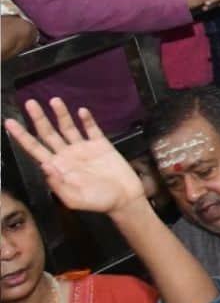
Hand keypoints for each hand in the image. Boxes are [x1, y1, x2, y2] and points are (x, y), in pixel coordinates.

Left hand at [4, 100, 144, 216]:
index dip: (21, 136)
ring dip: (60, 114)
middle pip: (48, 133)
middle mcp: (67, 155)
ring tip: (54, 101)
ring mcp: (83, 148)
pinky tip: (82, 112)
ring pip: (67, 127)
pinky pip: (92, 129)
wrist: (125, 198)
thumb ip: (59, 184)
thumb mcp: (76, 199)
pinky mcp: (101, 145)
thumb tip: (45, 165)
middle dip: (38, 119)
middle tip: (30, 103)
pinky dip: (87, 120)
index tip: (10, 123)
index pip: (34, 148)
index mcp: (57, 168)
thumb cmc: (99, 202)